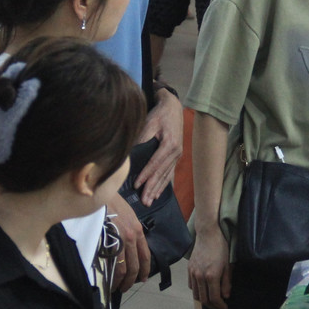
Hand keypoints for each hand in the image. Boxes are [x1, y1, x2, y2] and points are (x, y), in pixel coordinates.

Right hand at [106, 192, 151, 290]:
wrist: (98, 194)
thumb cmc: (110, 202)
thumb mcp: (126, 215)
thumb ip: (129, 230)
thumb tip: (126, 245)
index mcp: (137, 231)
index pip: (145, 255)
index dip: (145, 269)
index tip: (143, 279)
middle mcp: (132, 237)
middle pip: (136, 265)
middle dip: (132, 280)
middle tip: (126, 288)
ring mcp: (121, 240)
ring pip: (125, 269)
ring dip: (122, 282)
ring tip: (117, 288)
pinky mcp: (109, 242)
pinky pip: (113, 265)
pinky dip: (113, 277)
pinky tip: (110, 282)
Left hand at [134, 90, 183, 205]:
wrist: (173, 107)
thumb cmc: (160, 114)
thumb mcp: (150, 122)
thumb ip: (142, 137)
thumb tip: (130, 152)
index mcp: (170, 144)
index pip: (155, 164)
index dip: (146, 175)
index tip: (136, 185)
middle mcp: (176, 152)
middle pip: (161, 173)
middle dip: (151, 188)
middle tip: (143, 201)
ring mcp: (177, 155)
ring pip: (166, 176)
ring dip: (157, 189)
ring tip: (149, 201)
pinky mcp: (176, 156)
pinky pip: (170, 173)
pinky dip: (164, 184)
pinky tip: (158, 193)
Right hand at [187, 221, 230, 308]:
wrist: (208, 234)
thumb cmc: (221, 248)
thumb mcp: (228, 266)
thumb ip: (226, 283)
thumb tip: (225, 296)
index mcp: (211, 276)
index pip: (214, 298)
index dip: (220, 306)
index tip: (225, 307)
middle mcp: (200, 276)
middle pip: (204, 299)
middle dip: (212, 306)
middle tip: (219, 307)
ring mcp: (193, 273)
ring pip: (196, 294)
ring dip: (204, 300)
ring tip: (212, 300)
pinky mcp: (189, 269)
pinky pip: (191, 286)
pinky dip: (197, 291)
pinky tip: (204, 290)